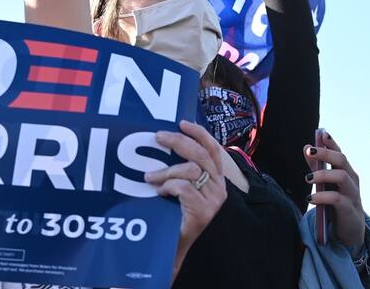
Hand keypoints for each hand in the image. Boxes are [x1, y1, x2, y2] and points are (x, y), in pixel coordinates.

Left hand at [146, 121, 228, 274]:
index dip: (199, 133)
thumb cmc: (174, 215)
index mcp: (217, 178)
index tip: (182, 123)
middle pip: (200, 154)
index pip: (213, 148)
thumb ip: (183, 169)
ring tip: (148, 176)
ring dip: (166, 170)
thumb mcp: (182, 187)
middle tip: (158, 137)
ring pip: (190, 170)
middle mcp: (220, 187)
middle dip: (178, 142)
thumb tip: (167, 140)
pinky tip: (159, 192)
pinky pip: (183, 188)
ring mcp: (213, 200)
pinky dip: (168, 186)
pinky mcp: (203, 211)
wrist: (172, 247)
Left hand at [304, 131, 365, 250]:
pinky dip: (322, 196)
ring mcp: (352, 194)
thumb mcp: (327, 186)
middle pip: (342, 160)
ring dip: (323, 175)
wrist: (351, 231)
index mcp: (346, 172)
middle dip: (326, 153)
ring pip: (342, 176)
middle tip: (310, 151)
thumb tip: (307, 147)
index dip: (331, 143)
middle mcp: (352, 180)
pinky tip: (311, 197)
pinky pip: (337, 199)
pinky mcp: (349, 209)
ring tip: (307, 178)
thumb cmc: (338, 205)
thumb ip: (317, 168)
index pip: (339, 153)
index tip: (322, 133)